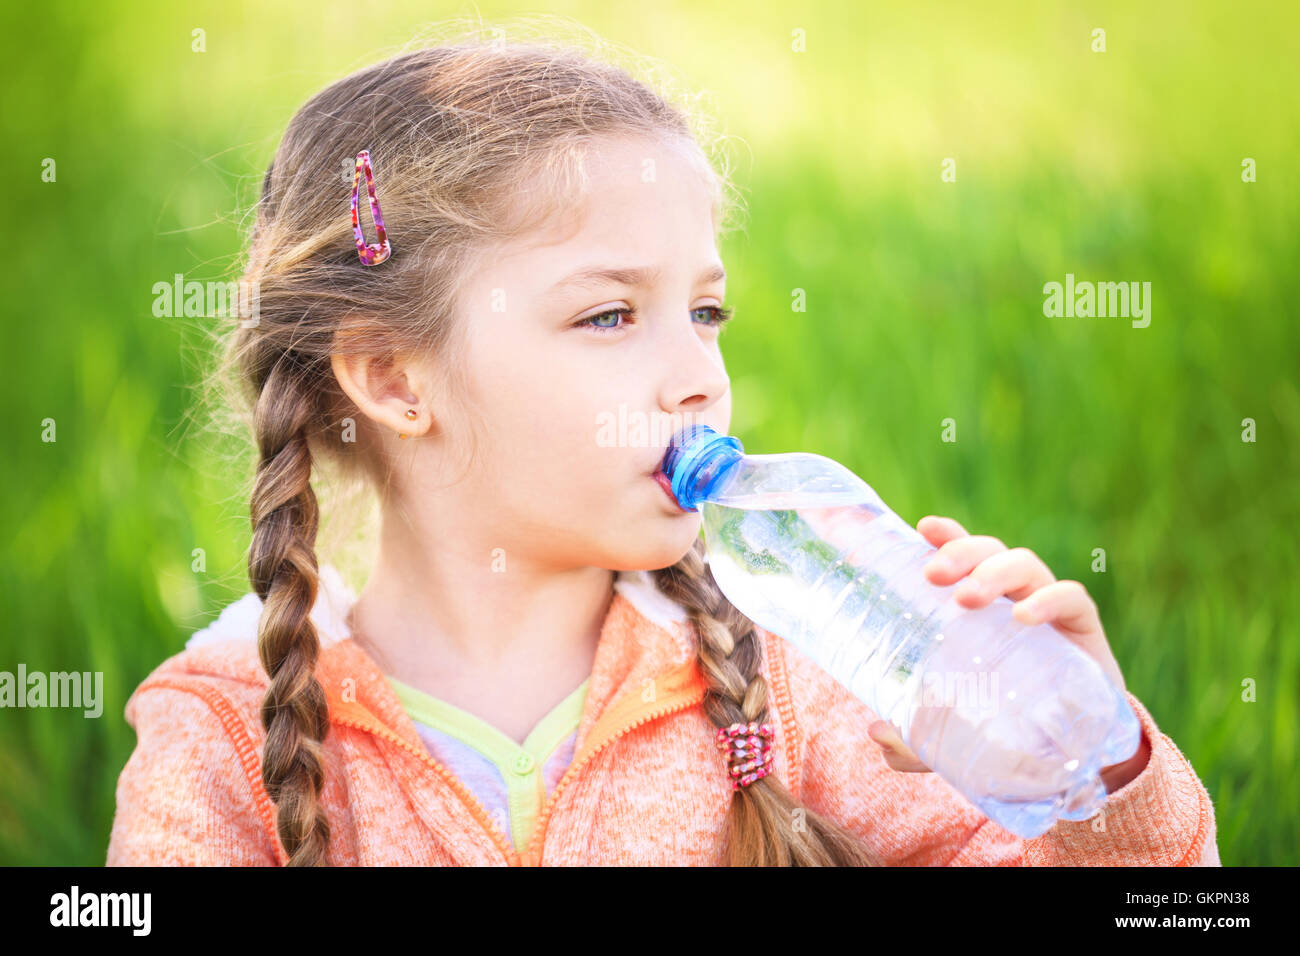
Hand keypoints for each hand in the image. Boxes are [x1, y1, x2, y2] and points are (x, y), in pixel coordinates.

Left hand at [866, 515, 1149, 789]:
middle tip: (933, 576)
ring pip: (1025, 565)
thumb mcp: (952, 734)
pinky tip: (1024, 617)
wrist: (1074, 755)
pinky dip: (1049, 600)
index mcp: (980, 607)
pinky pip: (1071, 598)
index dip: (945, 536)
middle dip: (960, 552)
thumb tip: (876, 732)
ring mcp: (1050, 608)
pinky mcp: (1084, 630)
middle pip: (988, 552)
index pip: (962, 557)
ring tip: (966, 597)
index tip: (923, 529)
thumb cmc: (1005, 725)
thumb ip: (914, 737)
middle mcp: (1013, 597)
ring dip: (993, 572)